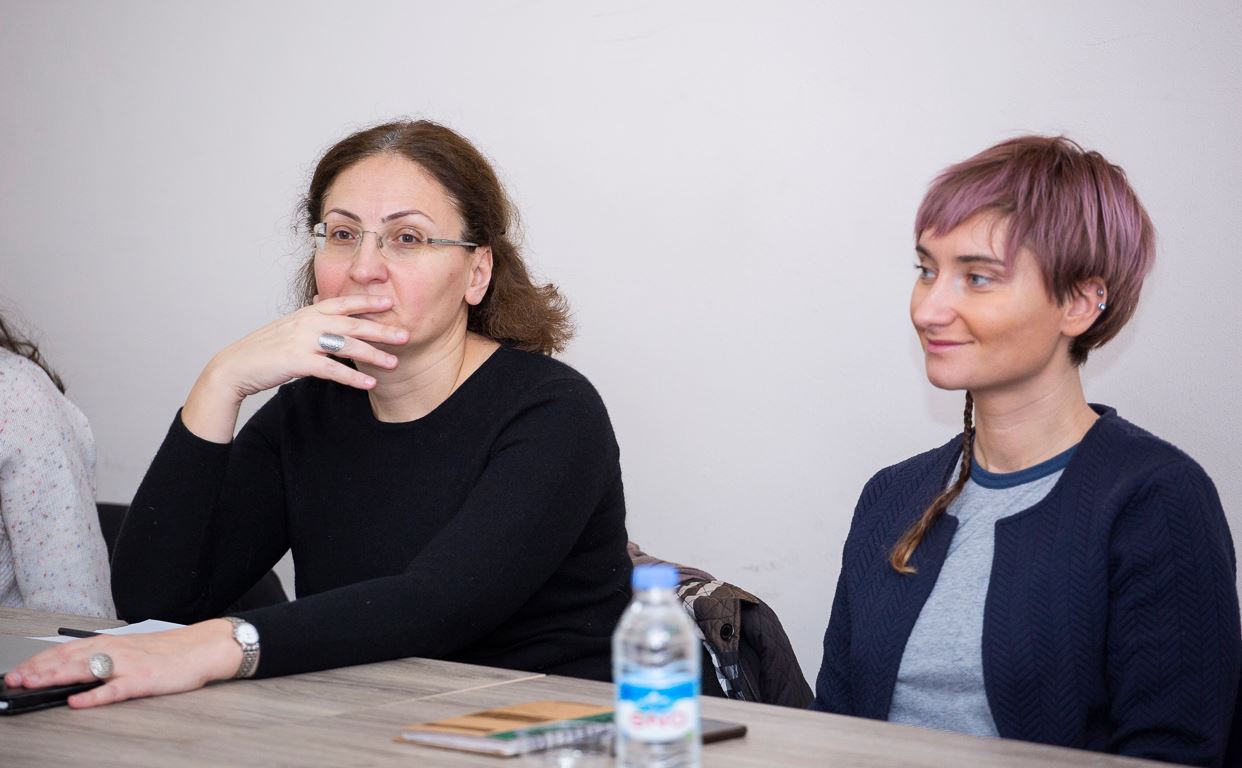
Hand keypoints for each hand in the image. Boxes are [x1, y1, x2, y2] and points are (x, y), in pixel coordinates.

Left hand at [3, 620, 242, 708]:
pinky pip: (113, 690)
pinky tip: (77, 702)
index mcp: (110, 644)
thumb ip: (104, 658)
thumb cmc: (168, 652)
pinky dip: (93, 697)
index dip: (38, 661)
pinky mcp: (142, 681)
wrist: (202, 648)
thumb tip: (73, 669)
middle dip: (37, 670)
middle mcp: (114, 651)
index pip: (65, 651)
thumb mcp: (131, 650)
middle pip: (68, 659)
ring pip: (85, 670)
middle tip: (14, 680)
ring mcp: (128, 666)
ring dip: (55, 677)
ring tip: (32, 684)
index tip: (17, 671)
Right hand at [183, 295, 409, 441]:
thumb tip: (330, 317)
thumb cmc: (265, 349)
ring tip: (394, 363)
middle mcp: (308, 322)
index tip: (390, 302)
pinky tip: (369, 384)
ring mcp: (303, 341)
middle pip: (353, 324)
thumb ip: (312, 322)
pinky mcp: (298, 362)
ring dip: (373, 355)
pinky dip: (352, 377)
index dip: (368, 302)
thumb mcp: (290, 328)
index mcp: (308, 313)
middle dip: (382, 329)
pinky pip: (332, 370)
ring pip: (347, 346)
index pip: (343, 303)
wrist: (235, 366)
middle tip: (405, 334)